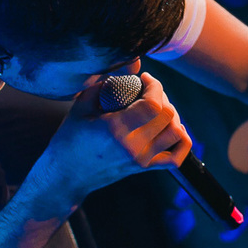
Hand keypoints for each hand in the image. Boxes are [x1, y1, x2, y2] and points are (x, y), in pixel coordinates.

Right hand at [39, 73, 190, 199]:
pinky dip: (181, 141)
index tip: (145, 78)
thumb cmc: (69, 140)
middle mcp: (133, 145)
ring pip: (176, 133)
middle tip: (150, 92)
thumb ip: (101, 86)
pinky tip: (173, 130)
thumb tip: (123, 72)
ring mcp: (141, 159)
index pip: (153, 104)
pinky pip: (176, 158)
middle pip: (168, 116)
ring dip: (174, 116)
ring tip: (160, 109)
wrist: (66, 176)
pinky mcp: (144, 168)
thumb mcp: (79, 108)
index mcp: (116, 129)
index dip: (155, 86)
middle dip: (163, 97)